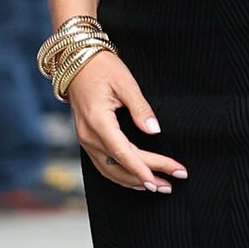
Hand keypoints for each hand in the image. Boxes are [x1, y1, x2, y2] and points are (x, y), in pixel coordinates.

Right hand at [67, 51, 185, 193]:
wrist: (75, 61)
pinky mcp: (86, 139)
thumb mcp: (125, 82)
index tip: (166, 177)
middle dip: (147, 177)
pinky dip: (121, 175)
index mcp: (98, 122)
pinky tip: (136, 178)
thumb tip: (155, 130)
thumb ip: (140, 108)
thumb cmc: (101, 67)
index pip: (124, 153)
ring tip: (159, 185)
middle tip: (173, 182)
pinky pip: (103, 165)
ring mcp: (85, 140)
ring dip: (134, 181)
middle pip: (120, 165)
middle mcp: (88, 136)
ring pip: (110, 171)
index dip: (145, 168)